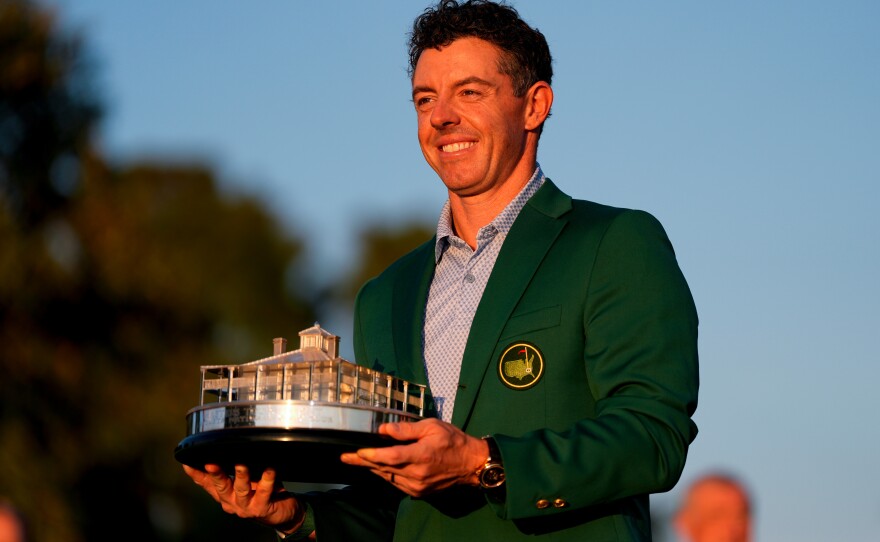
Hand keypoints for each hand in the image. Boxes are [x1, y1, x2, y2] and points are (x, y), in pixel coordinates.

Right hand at [182, 464, 305, 534]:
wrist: (281, 513)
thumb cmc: (260, 492)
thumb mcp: (243, 481)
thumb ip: (233, 470)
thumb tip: (225, 446)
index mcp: (224, 494)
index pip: (206, 483)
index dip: (196, 474)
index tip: (187, 463)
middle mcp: (231, 501)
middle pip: (221, 486)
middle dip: (215, 474)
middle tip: (211, 463)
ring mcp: (245, 506)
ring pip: (241, 489)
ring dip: (241, 475)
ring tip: (241, 464)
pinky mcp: (261, 508)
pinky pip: (264, 492)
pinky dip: (267, 480)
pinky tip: (270, 470)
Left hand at [340, 418, 488, 497]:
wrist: (470, 464)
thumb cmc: (453, 440)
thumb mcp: (432, 427)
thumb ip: (407, 430)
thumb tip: (384, 430)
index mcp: (421, 455)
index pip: (391, 457)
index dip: (371, 455)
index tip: (356, 452)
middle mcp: (417, 474)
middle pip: (384, 468)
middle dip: (363, 462)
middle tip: (345, 457)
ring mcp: (417, 486)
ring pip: (388, 478)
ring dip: (372, 469)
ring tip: (357, 461)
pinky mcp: (419, 493)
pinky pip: (396, 484)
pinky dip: (385, 475)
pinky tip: (378, 468)